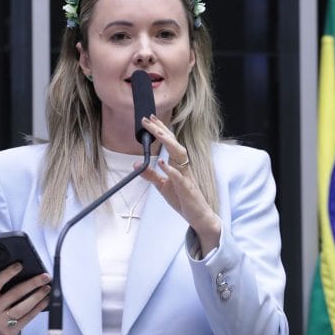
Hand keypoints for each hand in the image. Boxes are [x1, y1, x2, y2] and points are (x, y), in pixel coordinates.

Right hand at [0, 263, 50, 334]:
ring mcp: (1, 320)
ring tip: (47, 288)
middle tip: (45, 276)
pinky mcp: (11, 329)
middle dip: (32, 283)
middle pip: (14, 294)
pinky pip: (27, 317)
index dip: (8, 273)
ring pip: (22, 308)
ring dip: (37, 296)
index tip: (21, 265)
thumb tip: (18, 263)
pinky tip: (46, 299)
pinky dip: (38, 307)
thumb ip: (1, 279)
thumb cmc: (0, 300)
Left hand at [138, 115, 220, 251]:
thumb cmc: (182, 199)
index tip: (150, 119)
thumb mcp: (162, 185)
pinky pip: (179, 177)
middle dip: (161, 131)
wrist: (197, 215)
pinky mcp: (187, 188)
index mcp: (178, 164)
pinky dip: (171, 169)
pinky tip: (162, 163)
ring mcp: (186, 176)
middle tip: (149, 120)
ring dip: (168, 143)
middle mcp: (183, 166)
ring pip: (179, 155)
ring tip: (157, 134)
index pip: (169, 143)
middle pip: (173, 143)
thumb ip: (150, 175)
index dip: (160, 130)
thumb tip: (137, 164)